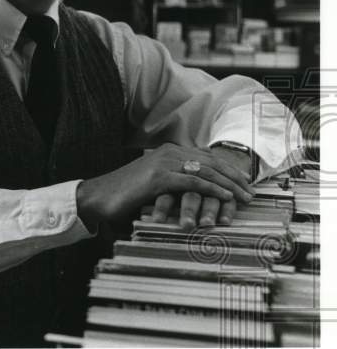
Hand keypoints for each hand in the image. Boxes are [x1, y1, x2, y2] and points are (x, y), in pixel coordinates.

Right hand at [76, 143, 254, 228]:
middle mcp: (168, 152)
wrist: (97, 196)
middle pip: (211, 161)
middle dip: (234, 176)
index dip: (227, 167)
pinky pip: (194, 182)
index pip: (205, 156)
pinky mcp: (160, 178)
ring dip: (229, 185)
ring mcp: (164, 163)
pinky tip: (226, 197)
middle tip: (250, 190)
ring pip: (207, 171)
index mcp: (167, 151)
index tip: (243, 180)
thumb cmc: (122, 194)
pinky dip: (213, 189)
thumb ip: (171, 181)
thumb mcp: (152, 184)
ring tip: (244, 197)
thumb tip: (190, 192)